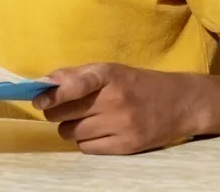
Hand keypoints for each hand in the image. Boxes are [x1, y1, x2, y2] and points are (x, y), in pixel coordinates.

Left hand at [31, 63, 210, 154]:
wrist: (182, 103)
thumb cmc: (137, 84)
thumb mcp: (110, 71)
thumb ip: (76, 75)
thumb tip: (42, 83)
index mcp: (109, 75)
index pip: (76, 83)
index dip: (53, 93)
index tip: (37, 99)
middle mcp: (116, 99)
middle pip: (65, 113)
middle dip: (57, 111)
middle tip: (65, 109)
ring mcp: (123, 125)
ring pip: (72, 133)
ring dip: (71, 128)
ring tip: (87, 120)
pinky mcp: (128, 146)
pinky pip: (87, 148)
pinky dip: (86, 141)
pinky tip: (98, 132)